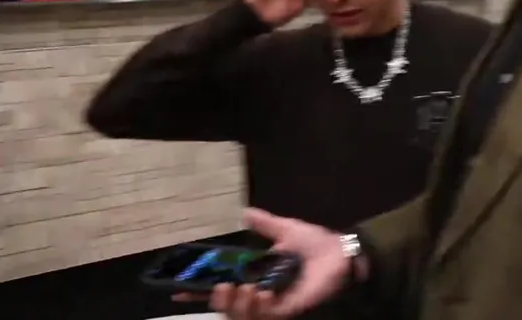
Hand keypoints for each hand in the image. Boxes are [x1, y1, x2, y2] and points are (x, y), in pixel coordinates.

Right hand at [208, 208, 353, 318]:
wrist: (343, 252)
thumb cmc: (318, 245)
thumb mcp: (286, 231)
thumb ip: (264, 225)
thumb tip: (244, 213)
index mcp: (257, 278)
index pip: (224, 290)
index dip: (200, 292)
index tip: (178, 292)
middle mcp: (262, 295)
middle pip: (229, 309)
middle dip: (219, 302)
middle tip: (220, 287)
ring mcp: (275, 306)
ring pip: (244, 317)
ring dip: (237, 306)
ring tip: (242, 288)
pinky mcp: (290, 312)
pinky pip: (267, 318)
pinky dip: (259, 309)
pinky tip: (259, 294)